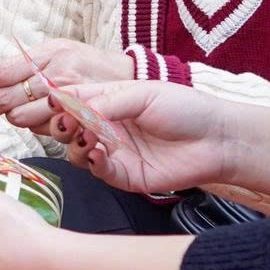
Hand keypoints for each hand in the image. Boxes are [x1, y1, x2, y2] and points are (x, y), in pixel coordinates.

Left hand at [0, 39, 132, 132]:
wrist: (132, 77)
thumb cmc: (88, 64)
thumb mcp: (58, 52)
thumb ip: (26, 64)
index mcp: (48, 54)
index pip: (2, 71)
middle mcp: (56, 74)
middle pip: (7, 99)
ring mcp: (67, 97)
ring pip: (21, 118)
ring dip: (15, 118)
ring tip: (23, 111)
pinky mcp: (76, 117)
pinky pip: (42, 129)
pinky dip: (36, 127)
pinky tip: (44, 118)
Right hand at [66, 80, 240, 195]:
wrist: (217, 140)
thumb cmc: (186, 109)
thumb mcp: (144, 93)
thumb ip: (108, 101)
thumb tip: (74, 108)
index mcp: (110, 103)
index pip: (74, 101)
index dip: (59, 102)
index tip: (52, 101)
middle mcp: (107, 127)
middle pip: (68, 128)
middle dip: (61, 125)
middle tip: (67, 122)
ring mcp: (114, 152)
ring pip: (76, 152)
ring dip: (74, 144)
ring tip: (86, 137)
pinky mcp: (124, 175)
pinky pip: (97, 172)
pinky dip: (91, 162)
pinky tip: (97, 153)